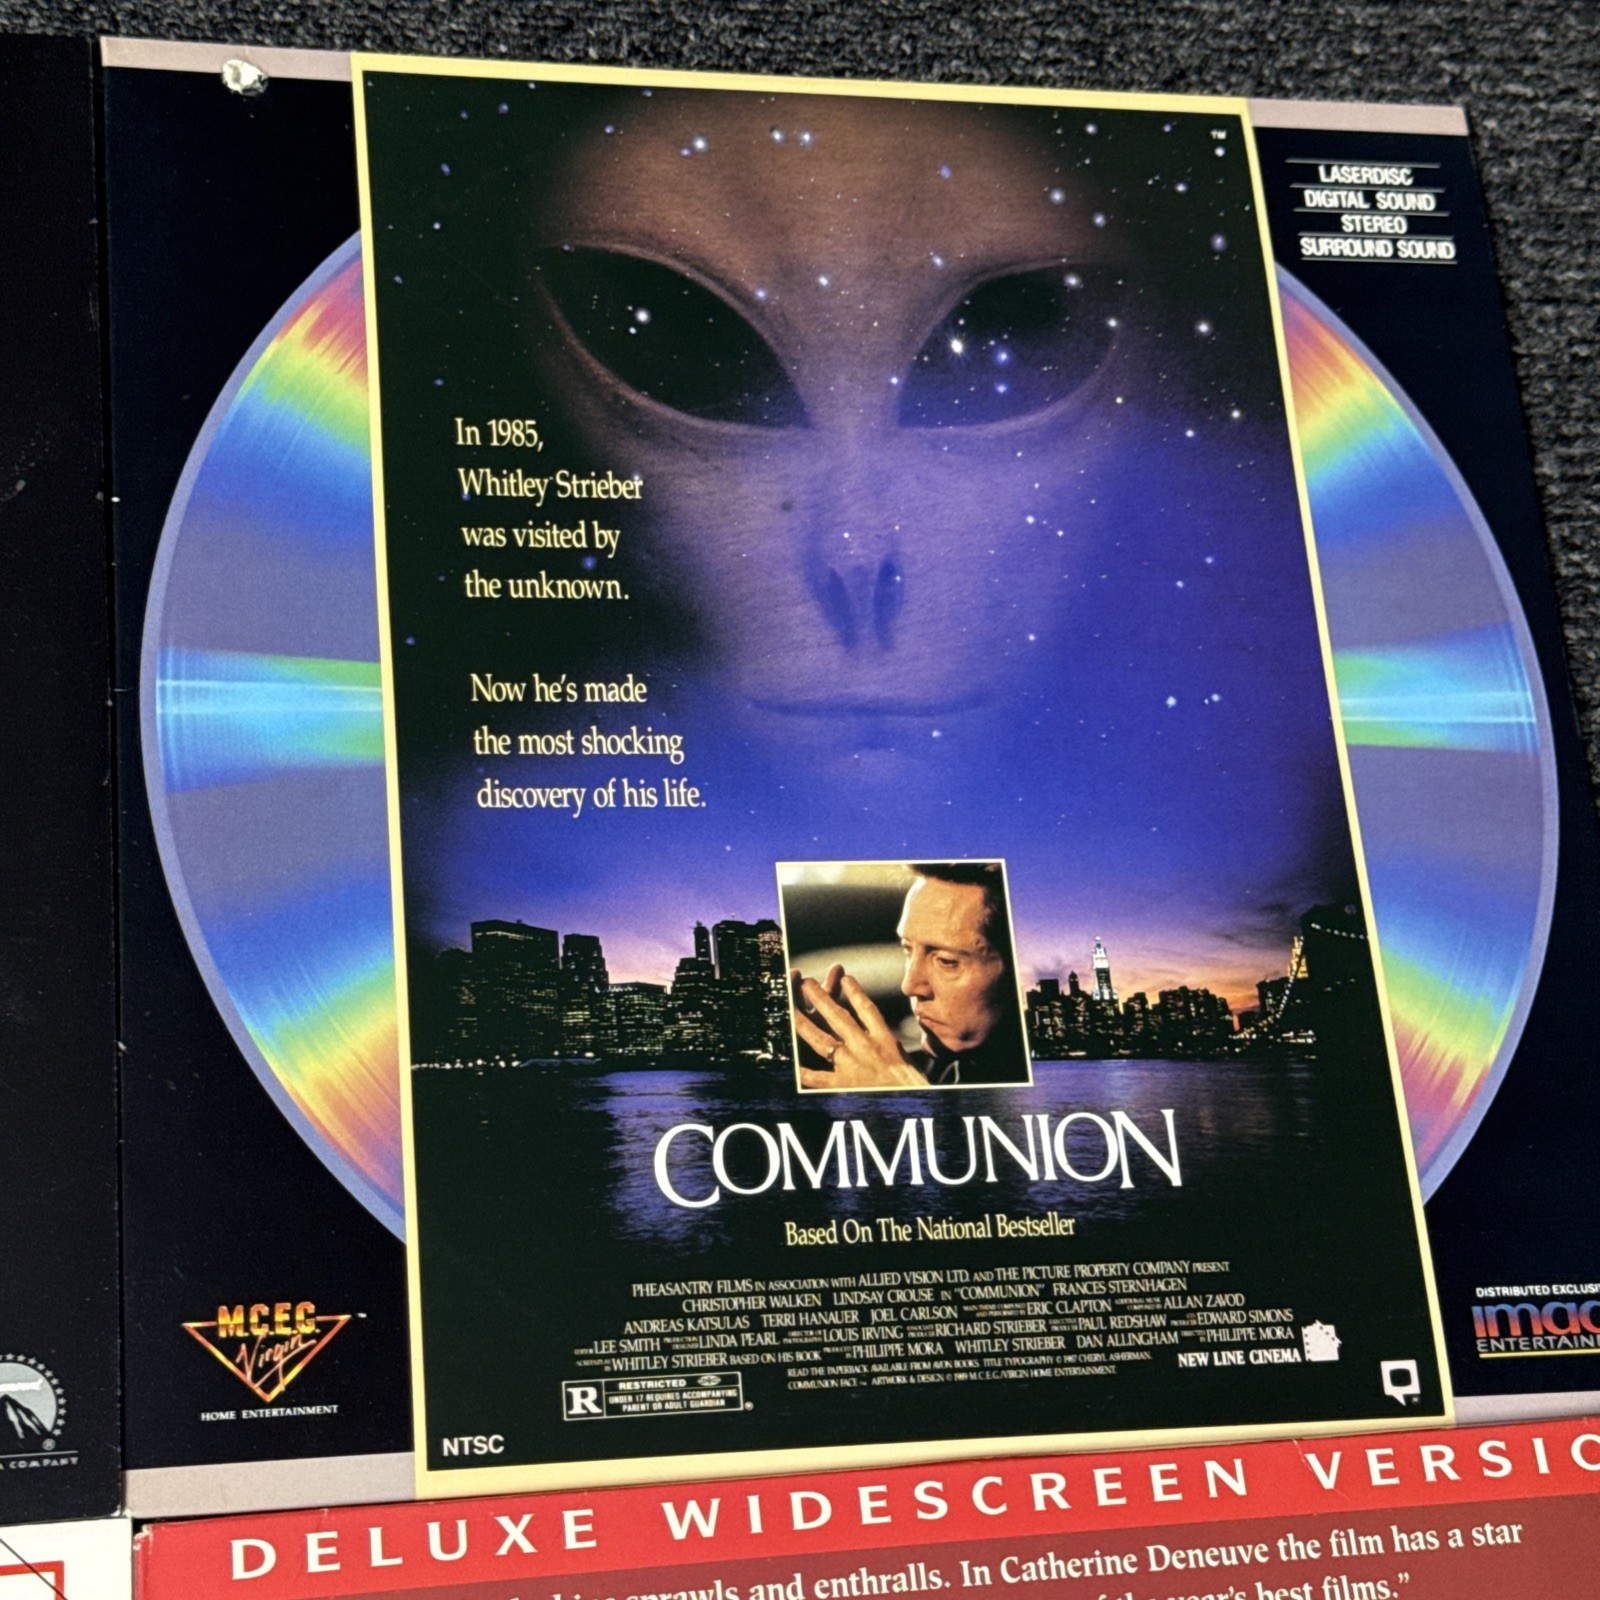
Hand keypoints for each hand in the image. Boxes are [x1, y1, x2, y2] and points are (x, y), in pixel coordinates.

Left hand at [792, 964, 926, 1088]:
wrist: (916, 1104)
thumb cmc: (916, 1088)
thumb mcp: (908, 1062)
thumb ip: (894, 1051)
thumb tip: (889, 1047)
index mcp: (885, 1040)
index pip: (867, 1009)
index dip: (855, 992)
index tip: (846, 978)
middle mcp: (865, 1047)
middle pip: (839, 1017)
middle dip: (822, 998)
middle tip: (807, 983)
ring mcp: (851, 1064)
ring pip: (821, 1039)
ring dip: (804, 1022)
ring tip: (790, 1008)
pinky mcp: (842, 1086)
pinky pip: (816, 1077)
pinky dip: (801, 1071)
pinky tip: (789, 1063)